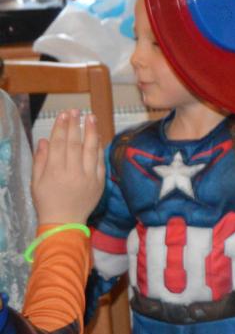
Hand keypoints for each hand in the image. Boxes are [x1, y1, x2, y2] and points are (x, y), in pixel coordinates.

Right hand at [31, 110, 104, 225]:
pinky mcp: (99, 183)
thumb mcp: (36, 182)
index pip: (59, 144)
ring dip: (91, 132)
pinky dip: (99, 148)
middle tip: (76, 111)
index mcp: (54, 172)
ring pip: (90, 150)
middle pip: (75, 144)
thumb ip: (40, 160)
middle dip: (75, 125)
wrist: (65, 222)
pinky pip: (100, 162)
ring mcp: (88, 178)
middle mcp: (72, 173)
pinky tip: (98, 136)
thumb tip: (44, 140)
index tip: (63, 114)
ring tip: (91, 117)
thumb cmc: (47, 202)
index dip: (61, 128)